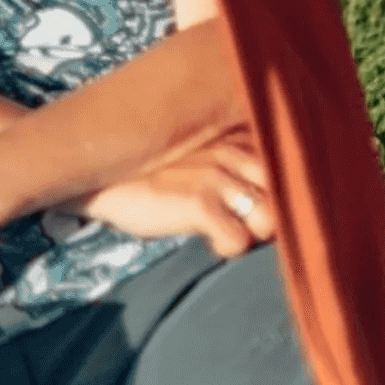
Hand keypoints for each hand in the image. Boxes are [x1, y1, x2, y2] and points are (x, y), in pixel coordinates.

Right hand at [80, 133, 274, 256]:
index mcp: (232, 137)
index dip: (280, 193)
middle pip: (285, 196)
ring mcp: (216, 175)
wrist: (98, 180)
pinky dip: (226, 247)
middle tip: (240, 221)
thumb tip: (272, 202)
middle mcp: (229, 150)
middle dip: (269, 216)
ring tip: (222, 228)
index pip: (286, 166)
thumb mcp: (199, 159)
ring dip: (248, 231)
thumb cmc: (153, 173)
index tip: (255, 203)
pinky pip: (239, 240)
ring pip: (268, 220)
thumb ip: (235, 167)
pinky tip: (207, 238)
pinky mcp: (199, 202)